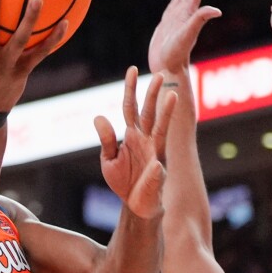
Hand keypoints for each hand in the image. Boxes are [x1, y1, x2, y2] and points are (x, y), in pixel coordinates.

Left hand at [93, 69, 176, 219]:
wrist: (136, 203)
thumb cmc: (123, 180)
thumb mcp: (108, 159)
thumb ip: (106, 139)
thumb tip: (98, 116)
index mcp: (132, 135)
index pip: (131, 107)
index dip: (130, 89)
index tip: (132, 69)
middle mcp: (146, 139)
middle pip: (149, 112)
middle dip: (153, 93)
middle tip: (159, 74)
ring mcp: (155, 152)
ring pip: (161, 128)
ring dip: (166, 112)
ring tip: (172, 96)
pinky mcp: (158, 171)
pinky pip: (157, 168)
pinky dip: (155, 168)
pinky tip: (154, 165)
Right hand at [147, 0, 220, 74]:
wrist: (168, 70)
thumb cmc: (176, 54)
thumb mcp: (187, 35)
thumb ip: (199, 20)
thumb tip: (217, 10)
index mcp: (188, 13)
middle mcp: (183, 16)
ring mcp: (175, 22)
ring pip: (181, 0)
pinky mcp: (166, 29)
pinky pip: (171, 11)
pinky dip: (175, 2)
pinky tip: (175, 3)